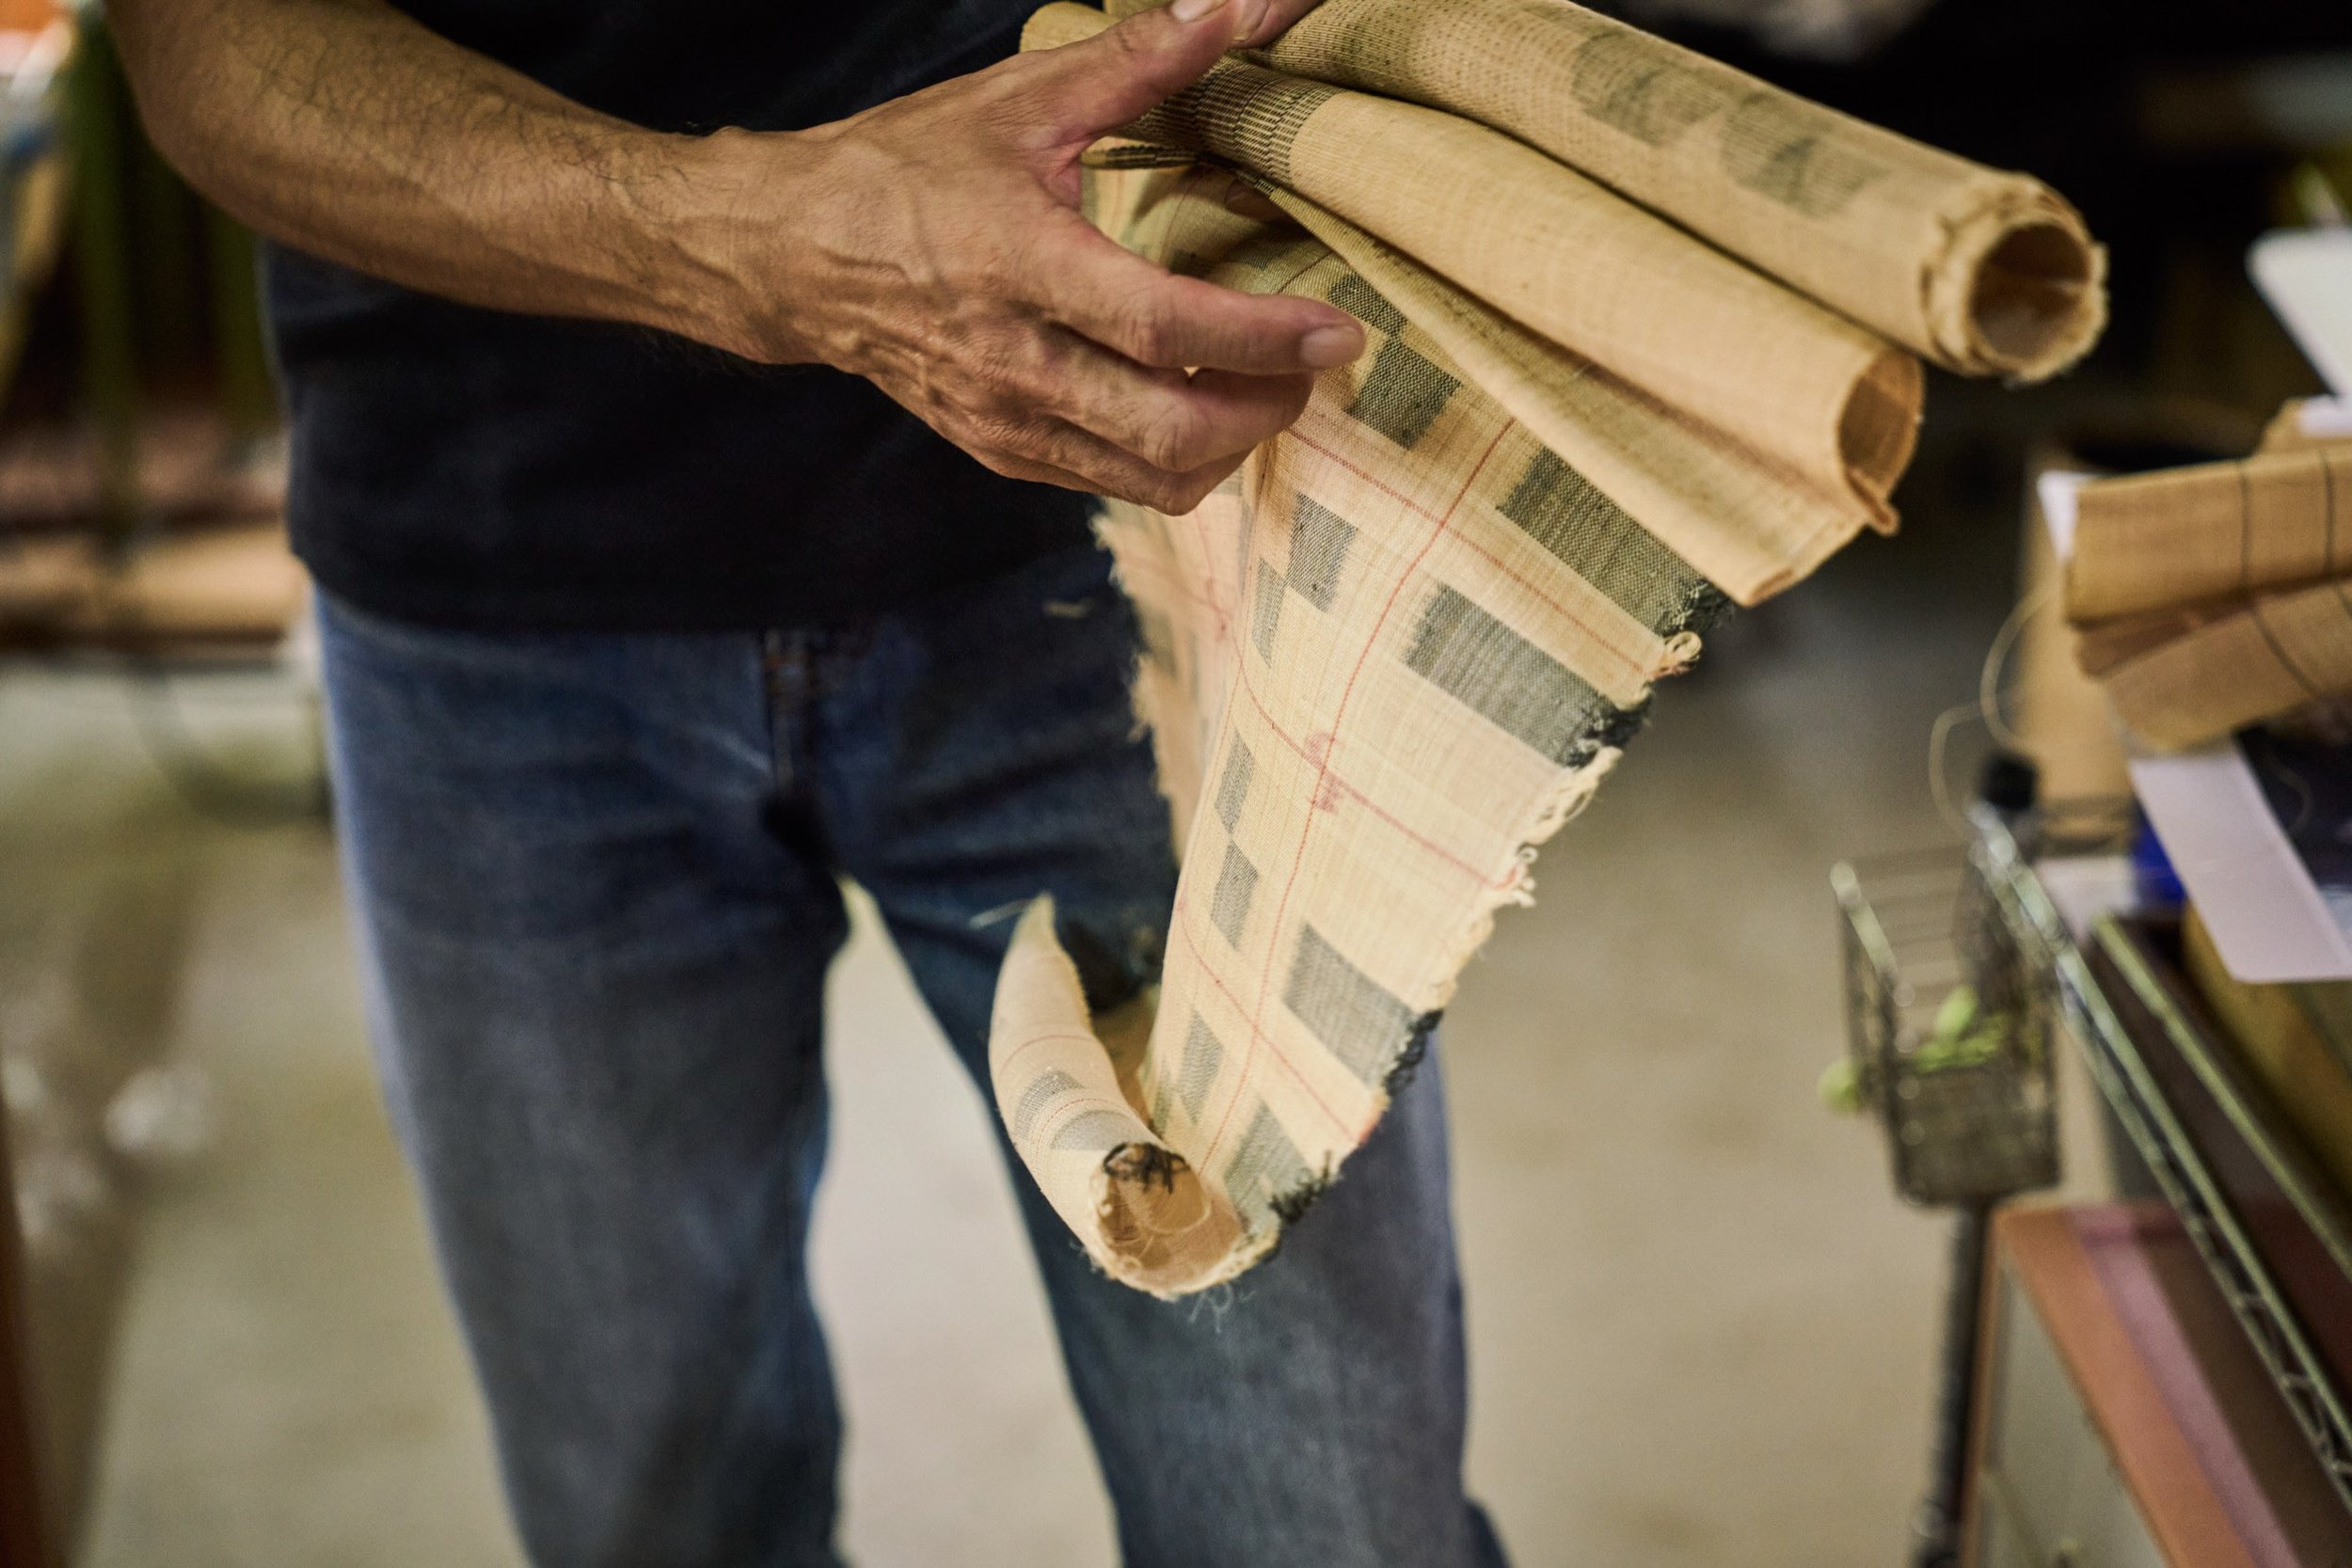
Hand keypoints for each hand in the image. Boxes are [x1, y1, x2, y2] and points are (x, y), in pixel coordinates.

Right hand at [679, 0, 1362, 513]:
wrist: (793, 255)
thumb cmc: (903, 169)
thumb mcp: (1017, 100)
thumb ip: (1138, 59)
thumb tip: (1242, 4)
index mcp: (1021, 266)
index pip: (1164, 327)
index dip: (1263, 339)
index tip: (1338, 331)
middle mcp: (1015, 363)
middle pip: (1170, 430)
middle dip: (1264, 409)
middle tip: (1311, 366)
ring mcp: (1006, 421)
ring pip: (1151, 478)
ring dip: (1229, 446)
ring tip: (1264, 387)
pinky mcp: (1001, 452)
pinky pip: (1113, 485)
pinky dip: (1175, 461)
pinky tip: (1197, 406)